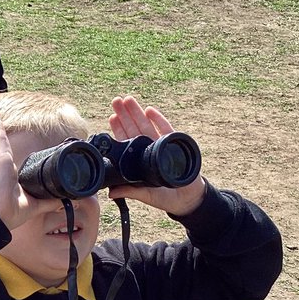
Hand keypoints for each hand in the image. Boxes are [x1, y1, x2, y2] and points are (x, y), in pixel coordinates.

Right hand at [0, 108, 49, 230]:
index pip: (7, 156)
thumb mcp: (37, 204)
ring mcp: (1, 161)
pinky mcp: (0, 159)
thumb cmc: (12, 213)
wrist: (1, 216)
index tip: (3, 138)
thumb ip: (52, 201)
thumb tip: (68, 201)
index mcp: (11, 175)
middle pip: (0, 144)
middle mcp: (4, 166)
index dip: (5, 147)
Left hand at [107, 95, 205, 215]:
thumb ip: (130, 191)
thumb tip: (111, 192)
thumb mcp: (146, 195)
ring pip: (147, 125)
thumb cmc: (165, 198)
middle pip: (135, 129)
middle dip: (126, 115)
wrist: (187, 199)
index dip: (119, 129)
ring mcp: (161, 145)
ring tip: (128, 100)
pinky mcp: (174, 145)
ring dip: (138, 113)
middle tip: (116, 101)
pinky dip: (158, 120)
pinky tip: (150, 111)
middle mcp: (149, 149)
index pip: (127, 142)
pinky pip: (166, 130)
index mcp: (139, 160)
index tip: (112, 117)